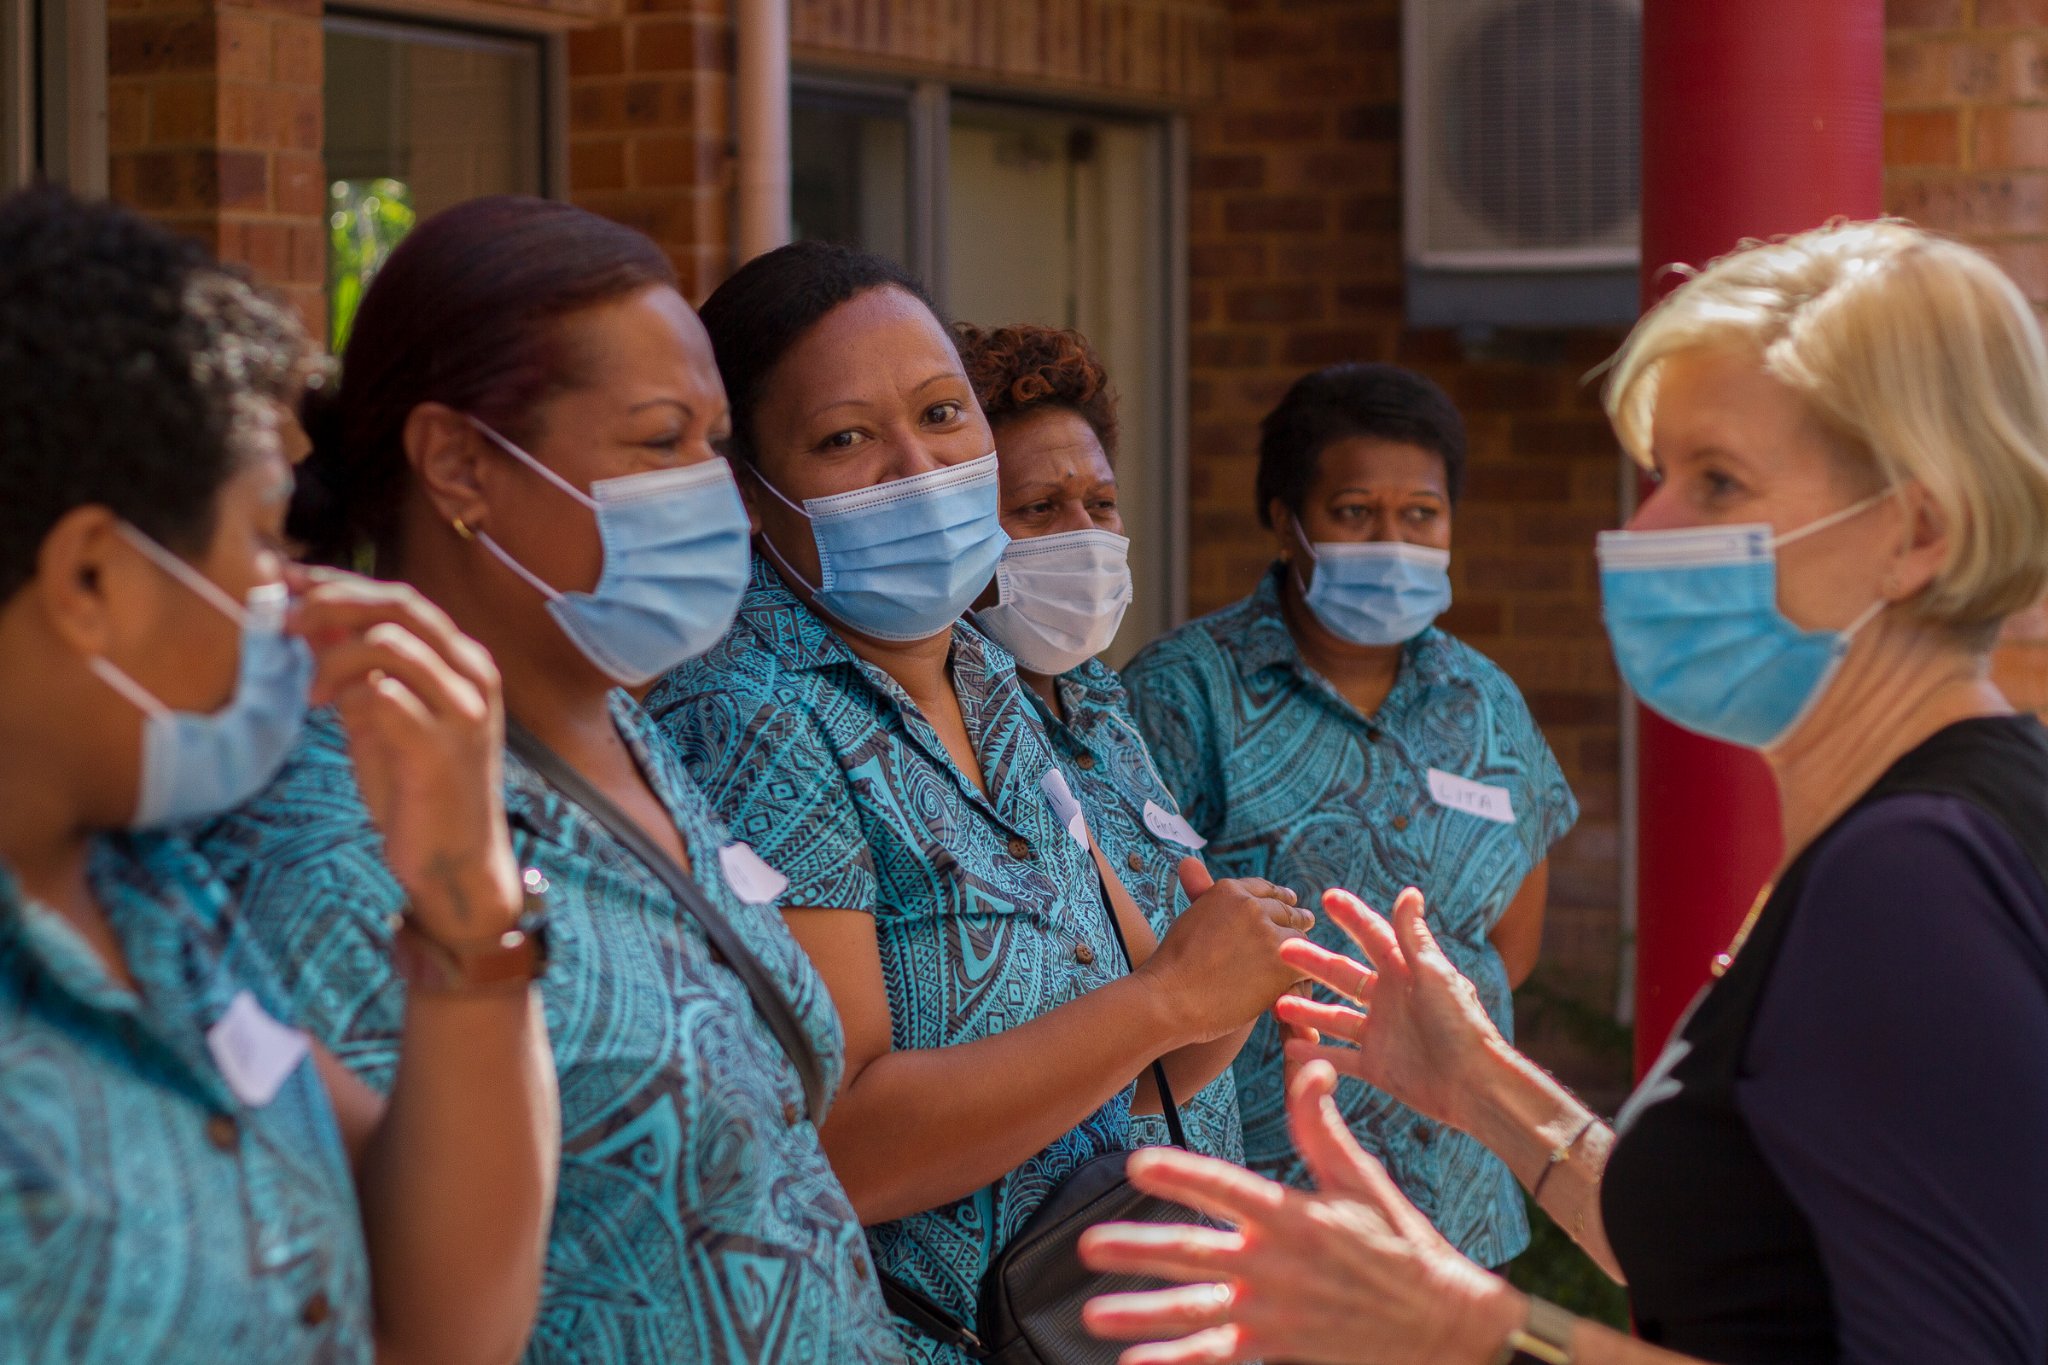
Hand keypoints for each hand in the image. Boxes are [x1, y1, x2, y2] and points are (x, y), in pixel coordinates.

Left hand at [290, 568, 520, 944]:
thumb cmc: (417, 790)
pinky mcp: (443, 749)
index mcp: (462, 661)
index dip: (339, 583)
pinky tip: (327, 711)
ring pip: (391, 643)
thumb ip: (357, 671)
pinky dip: (349, 692)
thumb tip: (310, 621)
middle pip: (400, 606)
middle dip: (333, 602)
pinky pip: (387, 696)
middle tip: (285, 620)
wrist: (456, 862)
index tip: (286, 580)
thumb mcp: (381, 717)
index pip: (400, 598)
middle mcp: (472, 674)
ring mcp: (463, 710)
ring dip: (333, 656)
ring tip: (308, 689)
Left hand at [1079, 1061, 1523, 1364]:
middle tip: (1088, 1246)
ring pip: (1196, 1312)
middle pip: (1194, 1253)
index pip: (1226, 1189)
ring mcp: (1272, 1309)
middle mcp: (1274, 1264)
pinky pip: (1219, 1356)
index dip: (1182, 1176)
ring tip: (1093, 1316)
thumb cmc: (1398, 1242)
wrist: (1440, 1322)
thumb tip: (1309, 1062)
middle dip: (1137, 1250)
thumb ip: (1321, 1123)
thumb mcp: (1361, 1177)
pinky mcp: (1276, 1344)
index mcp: (1291, 1215)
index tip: (1137, 1164)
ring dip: (1142, 1314)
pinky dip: (1177, 1363)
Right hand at [1141, 859, 1312, 1045]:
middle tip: (1306, 921)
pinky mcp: (1281, 964)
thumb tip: (1189, 861)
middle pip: (1285, 911)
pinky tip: (1297, 984)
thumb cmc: (1171, 966)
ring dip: (1300, 948)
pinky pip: (1303, 966)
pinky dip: (1300, 977)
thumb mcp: (1190, 917)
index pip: (1264, 890)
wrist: (1169, 998)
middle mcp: (1251, 905)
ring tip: (1305, 955)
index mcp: (1228, 890)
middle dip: (1295, 918)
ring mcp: (1268, 934)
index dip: (1279, 897)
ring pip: (1298, 938)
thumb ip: (1201, 891)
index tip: (1290, 900)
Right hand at [1273, 887, 1504, 1130]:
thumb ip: (1414, 937)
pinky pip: (1341, 1057)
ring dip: (1309, 1011)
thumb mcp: (1434, 975)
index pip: (1373, 937)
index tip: (1328, 897)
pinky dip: (1317, 1053)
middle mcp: (1390, 1000)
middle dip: (1314, 962)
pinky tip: (1291, 1049)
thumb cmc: (1460, 1025)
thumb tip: (1409, 892)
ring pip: (1336, 1018)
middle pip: (1344, 975)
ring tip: (1278, 1003)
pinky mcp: (1378, 1066)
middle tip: (1283, 949)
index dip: (1352, 917)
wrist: (1473, 1085)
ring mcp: (1382, 1034)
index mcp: (1405, 973)